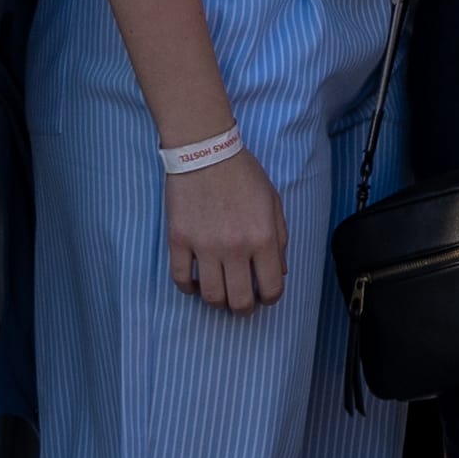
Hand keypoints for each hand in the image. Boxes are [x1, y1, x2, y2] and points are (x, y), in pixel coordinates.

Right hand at [162, 144, 288, 314]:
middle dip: (244, 308)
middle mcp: (235, 247)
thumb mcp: (273, 202)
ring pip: (211, 296)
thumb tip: (279, 272)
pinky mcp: (179, 240)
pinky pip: (180, 279)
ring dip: (218, 301)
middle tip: (242, 302)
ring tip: (220, 293)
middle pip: (239, 301)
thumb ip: (280, 239)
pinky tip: (195, 282)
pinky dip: (189, 287)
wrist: (204, 149)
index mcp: (263, 238)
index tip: (265, 295)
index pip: (271, 288)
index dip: (270, 299)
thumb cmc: (242, 173)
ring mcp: (204, 246)